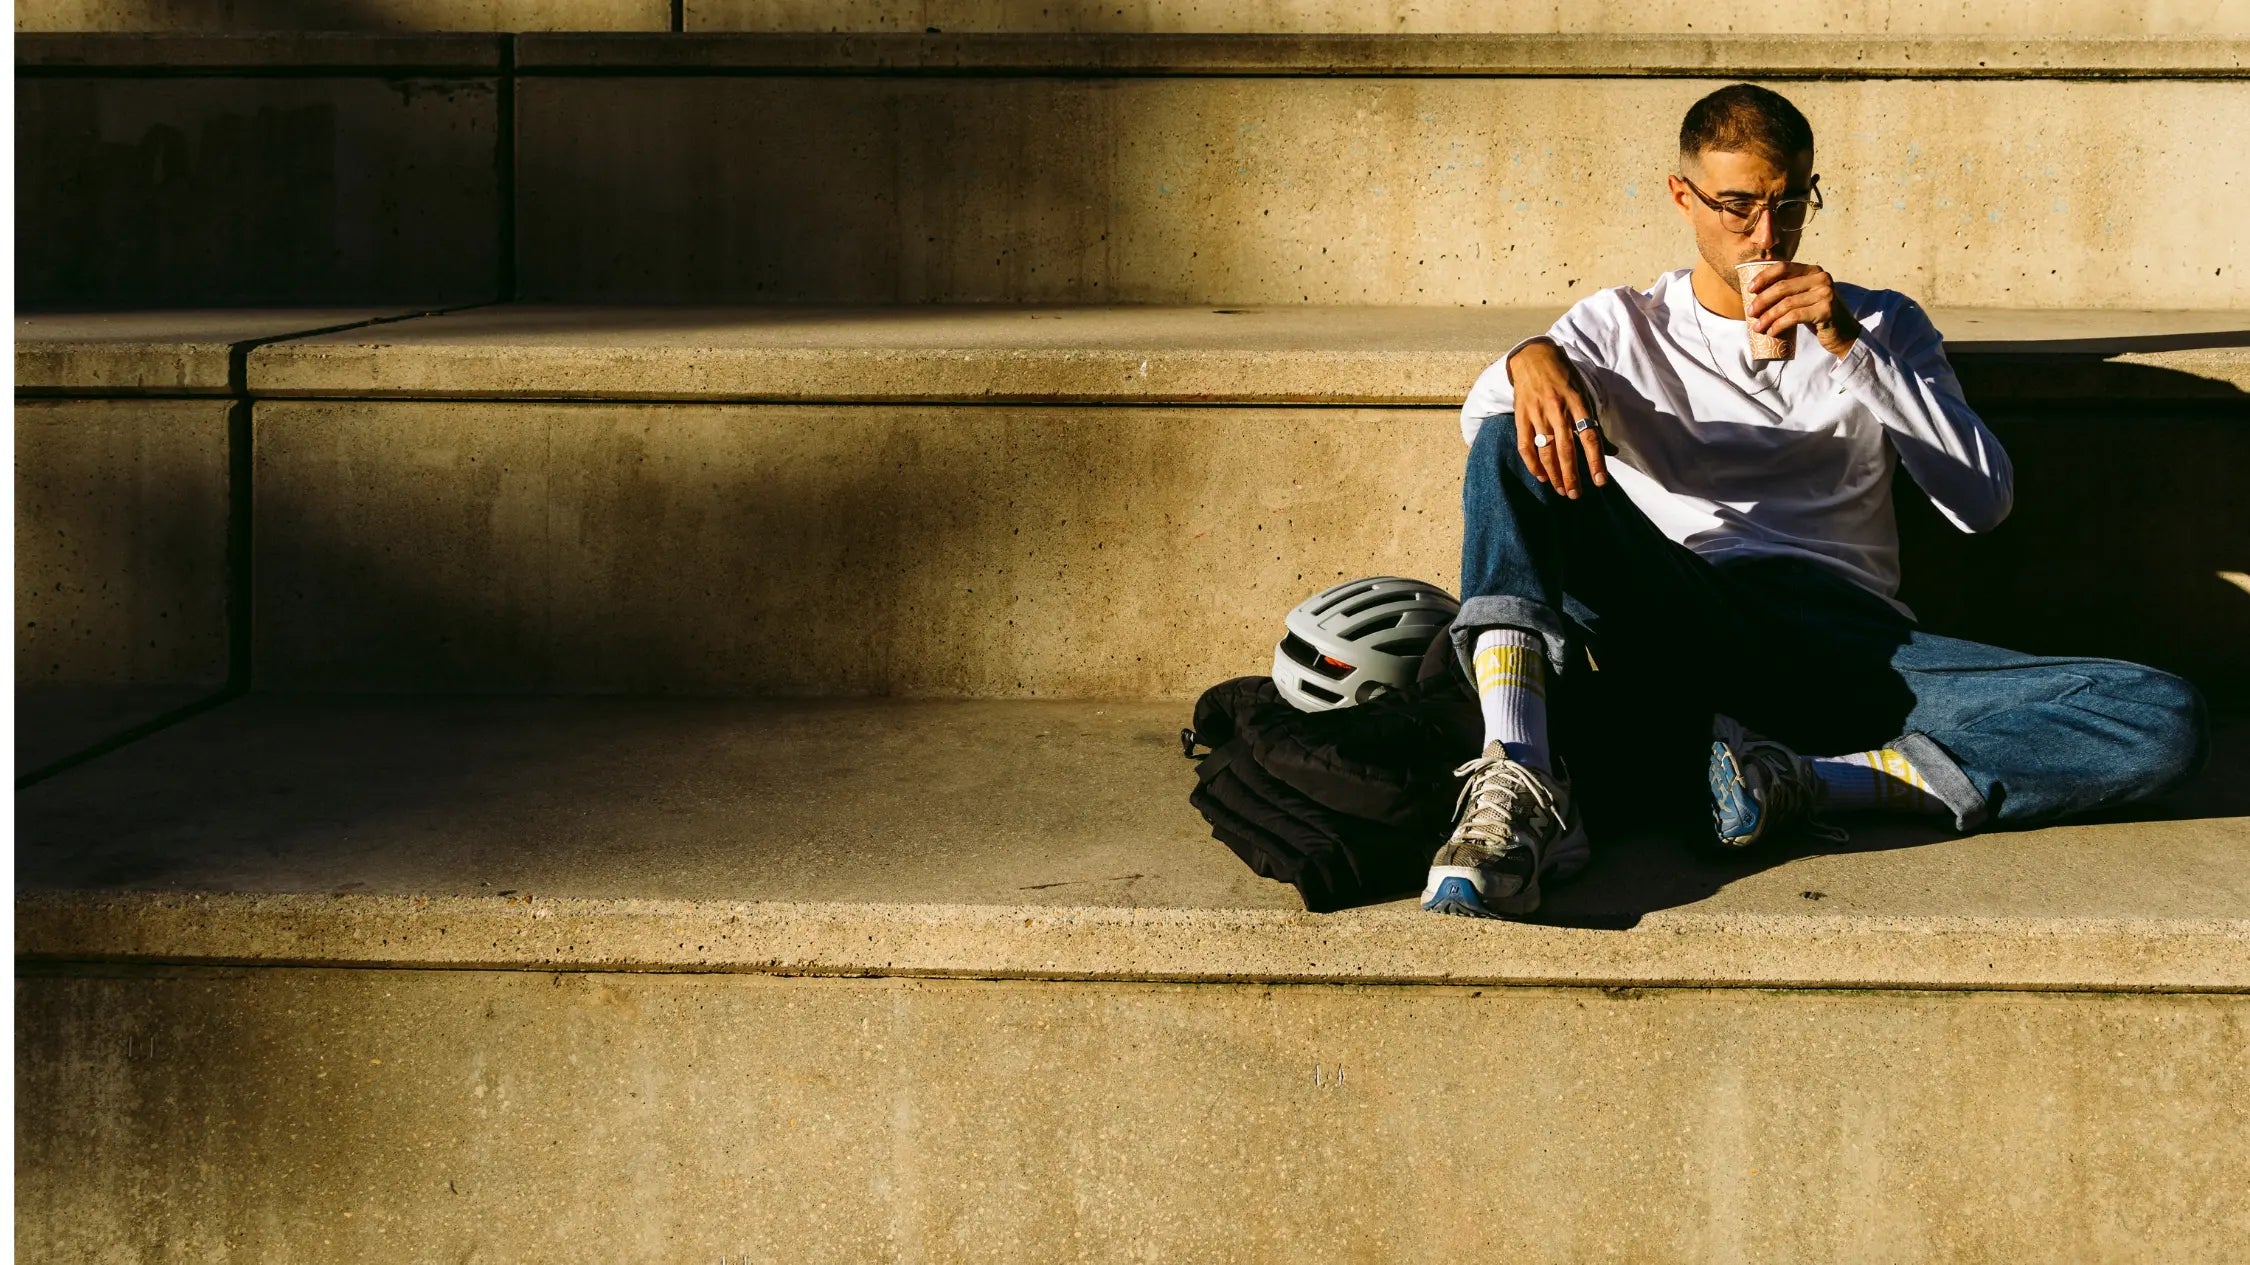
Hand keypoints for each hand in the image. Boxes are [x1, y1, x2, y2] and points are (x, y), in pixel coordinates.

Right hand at [1506, 339, 1611, 497]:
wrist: (1533, 357)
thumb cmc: (1564, 377)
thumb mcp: (1584, 394)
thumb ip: (1594, 423)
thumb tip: (1610, 451)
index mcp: (1577, 402)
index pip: (1589, 437)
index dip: (1595, 460)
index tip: (1600, 481)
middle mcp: (1557, 409)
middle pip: (1566, 449)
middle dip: (1571, 475)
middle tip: (1575, 495)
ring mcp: (1537, 413)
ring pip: (1545, 450)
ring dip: (1554, 473)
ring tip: (1561, 490)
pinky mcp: (1521, 416)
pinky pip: (1525, 445)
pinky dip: (1532, 463)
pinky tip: (1541, 476)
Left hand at [1744, 262, 1861, 357]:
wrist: (1843, 333)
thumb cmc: (1817, 315)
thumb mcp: (1804, 297)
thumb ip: (1789, 290)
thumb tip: (1755, 293)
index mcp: (1814, 271)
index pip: (1784, 267)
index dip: (1764, 277)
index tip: (1749, 289)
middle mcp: (1821, 279)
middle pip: (1782, 287)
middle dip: (1762, 300)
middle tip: (1750, 313)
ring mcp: (1826, 293)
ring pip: (1787, 304)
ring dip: (1768, 316)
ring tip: (1757, 327)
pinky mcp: (1826, 310)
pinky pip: (1795, 316)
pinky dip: (1779, 325)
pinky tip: (1772, 332)